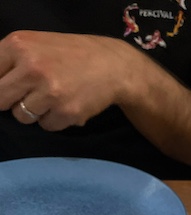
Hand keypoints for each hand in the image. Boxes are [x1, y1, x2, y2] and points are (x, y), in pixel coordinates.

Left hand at [0, 30, 134, 129]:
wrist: (111, 66)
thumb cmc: (70, 55)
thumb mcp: (35, 46)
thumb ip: (11, 62)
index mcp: (19, 45)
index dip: (0, 87)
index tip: (10, 90)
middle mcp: (32, 67)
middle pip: (0, 100)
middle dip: (12, 101)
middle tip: (29, 95)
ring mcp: (49, 91)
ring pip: (22, 116)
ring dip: (34, 112)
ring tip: (52, 98)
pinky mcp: (66, 112)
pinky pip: (46, 126)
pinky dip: (54, 120)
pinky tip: (66, 105)